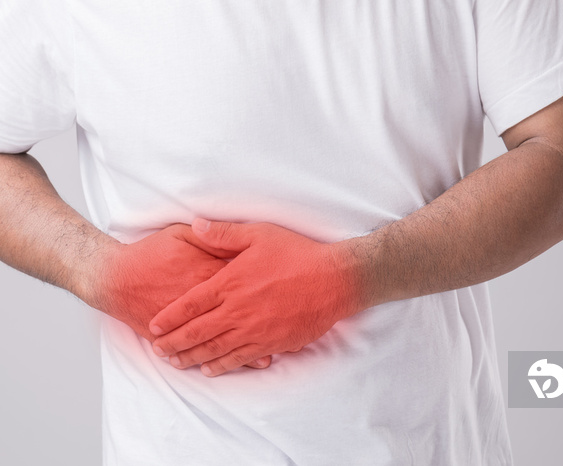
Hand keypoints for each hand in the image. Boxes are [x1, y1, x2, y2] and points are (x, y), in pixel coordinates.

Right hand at [89, 224, 271, 368]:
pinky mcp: (181, 337)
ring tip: (269, 356)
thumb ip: (211, 236)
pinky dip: (226, 359)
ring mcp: (191, 323)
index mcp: (208, 274)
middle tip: (286, 328)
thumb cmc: (149, 253)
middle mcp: (203, 302)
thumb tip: (235, 238)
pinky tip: (239, 364)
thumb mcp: (181, 234)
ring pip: (225, 338)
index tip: (286, 292)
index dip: (264, 287)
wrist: (113, 278)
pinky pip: (206, 351)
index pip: (242, 282)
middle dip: (263, 323)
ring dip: (249, 347)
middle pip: (240, 314)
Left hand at [149, 219, 365, 376]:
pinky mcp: (271, 343)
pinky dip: (221, 365)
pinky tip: (210, 369)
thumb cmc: (298, 254)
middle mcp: (237, 311)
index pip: (189, 304)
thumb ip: (224, 233)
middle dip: (173, 343)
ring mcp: (254, 330)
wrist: (334, 280)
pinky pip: (239, 359)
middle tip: (157, 351)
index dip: (169, 317)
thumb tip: (196, 224)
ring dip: (192, 358)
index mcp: (230, 283)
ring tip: (175, 363)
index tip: (154, 326)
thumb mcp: (259, 234)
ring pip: (214, 349)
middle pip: (196, 332)